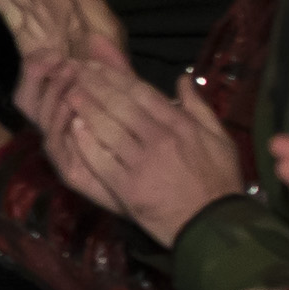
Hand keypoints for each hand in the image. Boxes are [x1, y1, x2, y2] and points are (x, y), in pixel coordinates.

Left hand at [43, 55, 244, 241]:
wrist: (213, 225)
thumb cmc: (218, 181)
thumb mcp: (220, 139)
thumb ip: (199, 107)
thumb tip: (182, 79)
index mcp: (181, 126)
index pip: (141, 92)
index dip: (114, 75)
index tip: (94, 65)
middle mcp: (160, 140)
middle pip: (120, 105)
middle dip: (94, 85)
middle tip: (73, 70)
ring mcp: (142, 164)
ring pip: (108, 129)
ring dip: (85, 109)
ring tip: (68, 93)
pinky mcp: (128, 188)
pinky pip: (101, 161)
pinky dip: (86, 144)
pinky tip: (74, 129)